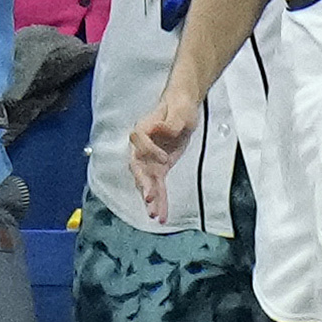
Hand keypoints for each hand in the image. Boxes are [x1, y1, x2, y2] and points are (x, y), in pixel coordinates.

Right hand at [129, 82, 197, 220]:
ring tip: (154, 215)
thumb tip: (162, 128)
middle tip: (149, 196)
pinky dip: (160, 201)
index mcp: (143, 129)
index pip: (138, 141)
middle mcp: (142, 147)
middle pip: (138, 167)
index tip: (164, 159)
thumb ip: (170, 121)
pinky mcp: (159, 169)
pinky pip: (158, 187)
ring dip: (151, 199)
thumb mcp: (179, 111)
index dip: (149, 151)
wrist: (183, 108)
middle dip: (143, 183)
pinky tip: (161, 215)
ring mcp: (150, 160)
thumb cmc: (178, 106)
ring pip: (147, 182)